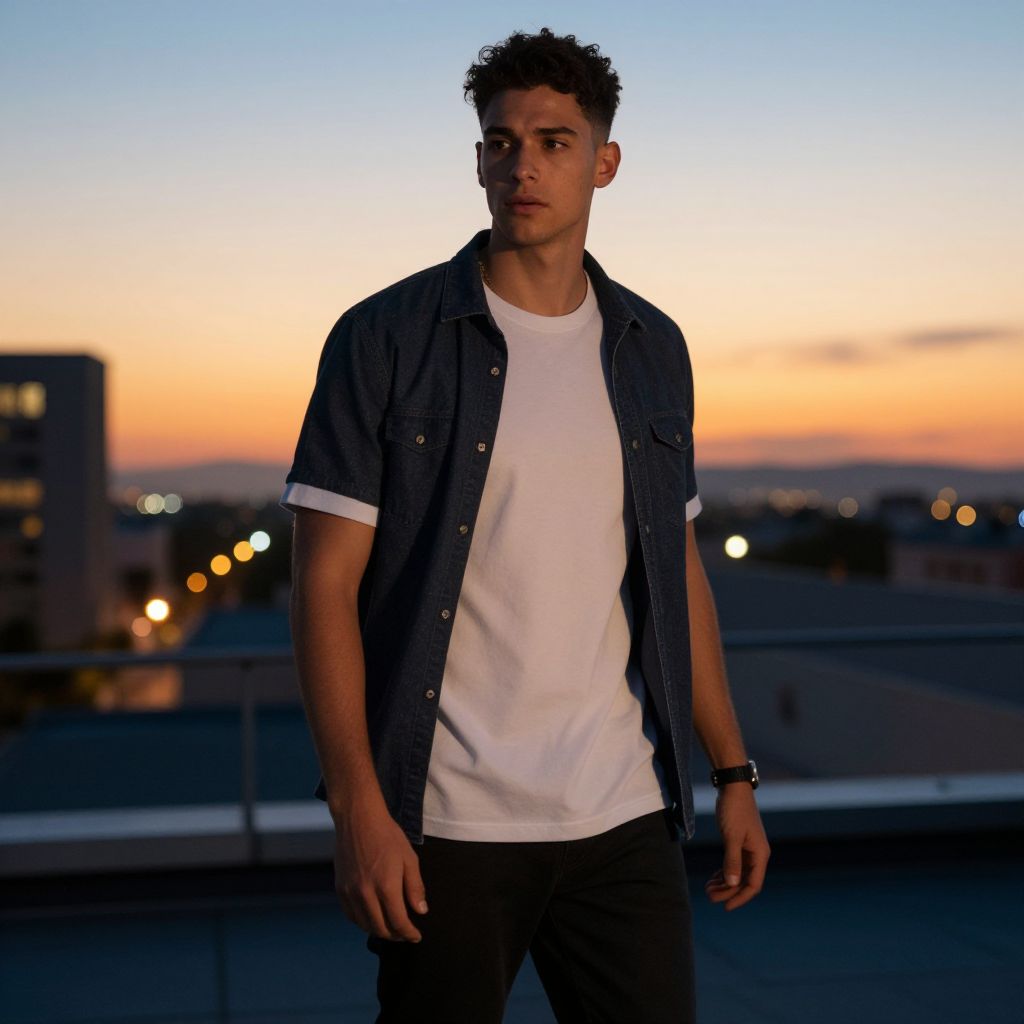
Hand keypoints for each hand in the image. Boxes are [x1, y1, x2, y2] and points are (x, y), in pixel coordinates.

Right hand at [332, 795, 428, 941]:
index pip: (399, 922)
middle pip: (381, 929)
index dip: (409, 934)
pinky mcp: (340, 889)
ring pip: (365, 925)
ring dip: (379, 931)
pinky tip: (372, 917)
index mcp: (386, 886)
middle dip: (396, 936)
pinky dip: (363, 922)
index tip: (416, 936)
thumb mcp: (409, 858)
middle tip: (405, 934)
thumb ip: (415, 887)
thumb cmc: (387, 836)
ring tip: (391, 928)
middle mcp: (366, 893)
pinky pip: (351, 915)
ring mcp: (350, 892)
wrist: (358, 819)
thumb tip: (420, 911)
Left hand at [705, 784, 769, 910]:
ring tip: (708, 889)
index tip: (724, 907)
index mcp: (760, 854)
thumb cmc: (734, 810)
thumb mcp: (732, 837)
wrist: (733, 787)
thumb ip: (732, 861)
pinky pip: (733, 863)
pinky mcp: (739, 842)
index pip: (753, 884)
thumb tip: (731, 884)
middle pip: (744, 881)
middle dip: (727, 891)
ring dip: (724, 883)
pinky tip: (713, 878)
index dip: (739, 898)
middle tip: (709, 896)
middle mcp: (757, 854)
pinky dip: (724, 872)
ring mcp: (748, 848)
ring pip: (738, 873)